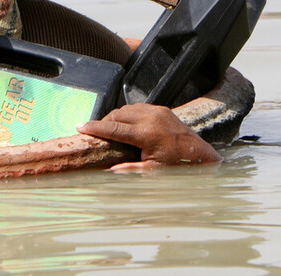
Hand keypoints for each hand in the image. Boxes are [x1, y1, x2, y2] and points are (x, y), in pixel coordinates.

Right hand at [78, 104, 219, 171]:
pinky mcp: (162, 108)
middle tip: (94, 132)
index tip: (80, 127)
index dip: (95, 128)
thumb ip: (129, 170)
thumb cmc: (177, 166)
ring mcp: (157, 111)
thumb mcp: (153, 172)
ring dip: (116, 117)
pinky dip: (128, 114)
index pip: (114, 128)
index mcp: (146, 134)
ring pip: (127, 109)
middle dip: (104, 122)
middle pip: (118, 115)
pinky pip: (138, 107)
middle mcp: (151, 118)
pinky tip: (126, 124)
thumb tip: (108, 171)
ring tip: (108, 129)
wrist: (200, 155)